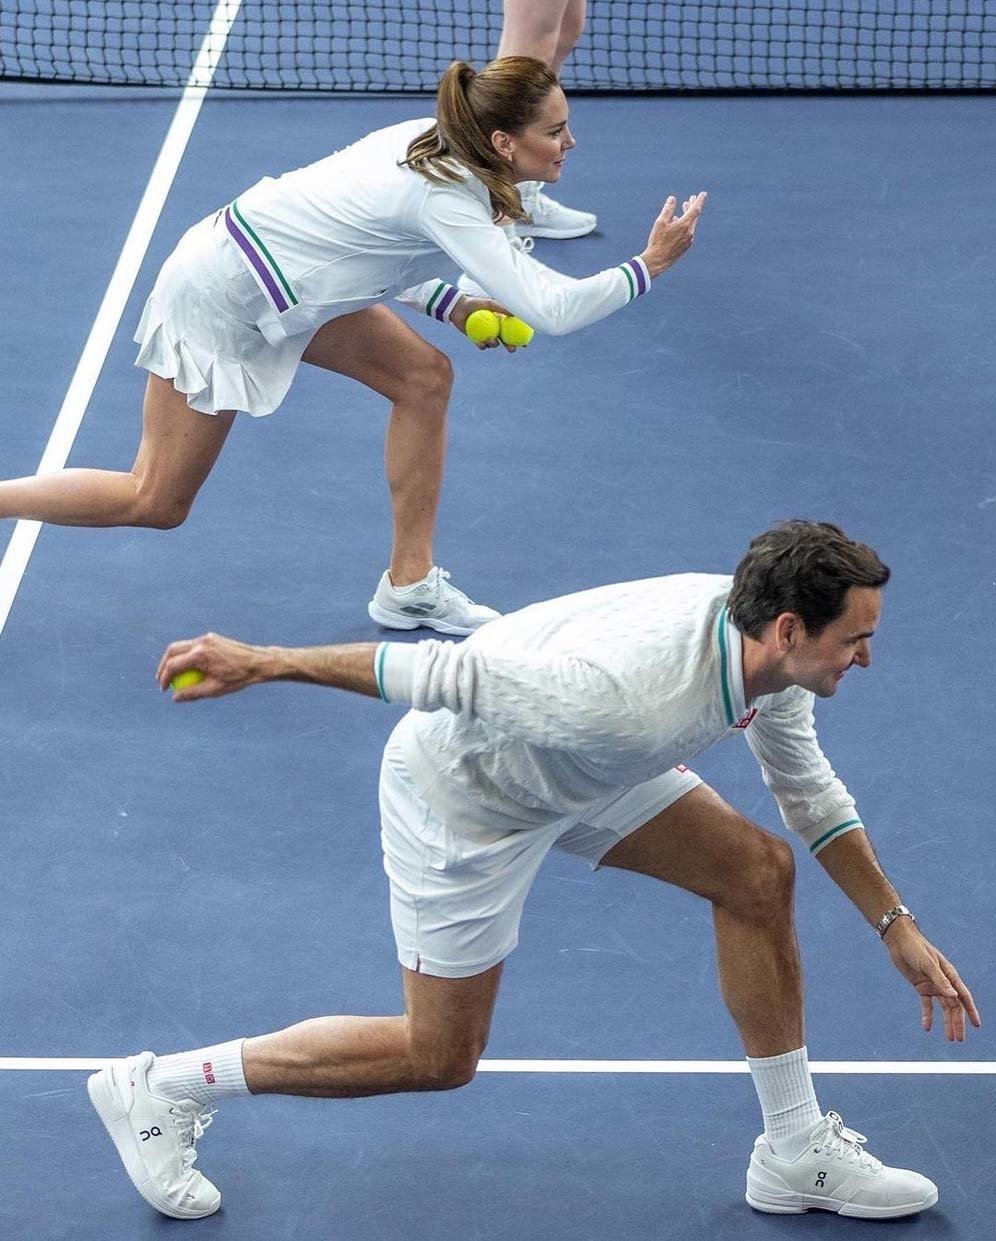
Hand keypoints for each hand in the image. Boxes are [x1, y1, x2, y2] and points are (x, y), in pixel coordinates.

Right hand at [158, 632, 267, 700]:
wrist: (258, 662)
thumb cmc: (238, 678)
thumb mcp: (214, 690)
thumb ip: (193, 693)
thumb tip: (175, 698)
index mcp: (200, 655)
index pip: (173, 665)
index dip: (164, 678)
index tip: (163, 689)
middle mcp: (201, 643)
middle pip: (172, 651)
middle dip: (163, 665)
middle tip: (162, 680)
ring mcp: (206, 638)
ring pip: (181, 646)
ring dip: (173, 659)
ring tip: (173, 675)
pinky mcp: (211, 637)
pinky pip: (193, 645)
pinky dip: (186, 655)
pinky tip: (188, 668)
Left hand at [448, 296, 519, 351]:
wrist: (458, 307)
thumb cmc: (475, 303)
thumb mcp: (489, 304)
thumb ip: (502, 308)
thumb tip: (516, 314)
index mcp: (500, 320)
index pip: (513, 330)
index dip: (521, 337)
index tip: (525, 343)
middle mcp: (494, 328)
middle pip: (506, 340)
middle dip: (511, 347)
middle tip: (512, 349)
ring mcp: (485, 334)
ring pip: (494, 344)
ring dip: (494, 344)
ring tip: (492, 340)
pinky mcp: (476, 339)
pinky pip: (481, 346)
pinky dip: (482, 345)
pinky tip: (482, 343)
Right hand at [640, 192, 706, 278]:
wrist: (657, 261)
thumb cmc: (658, 241)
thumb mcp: (660, 222)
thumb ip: (668, 209)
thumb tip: (672, 199)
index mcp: (684, 225)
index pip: (696, 209)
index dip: (699, 200)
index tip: (703, 194)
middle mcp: (689, 232)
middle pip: (694, 216)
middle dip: (693, 206)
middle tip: (692, 198)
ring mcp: (688, 240)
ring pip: (691, 224)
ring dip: (688, 215)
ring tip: (684, 207)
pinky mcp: (685, 247)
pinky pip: (688, 232)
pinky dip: (685, 224)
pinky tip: (678, 222)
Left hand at [884, 919, 980, 1041]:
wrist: (899, 941)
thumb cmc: (915, 948)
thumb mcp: (927, 963)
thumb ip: (940, 980)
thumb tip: (954, 996)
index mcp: (949, 975)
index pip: (963, 996)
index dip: (971, 1011)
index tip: (976, 1025)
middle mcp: (943, 982)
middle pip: (954, 1006)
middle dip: (957, 1022)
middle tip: (958, 1039)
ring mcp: (933, 985)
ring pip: (943, 1007)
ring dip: (946, 1022)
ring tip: (950, 1037)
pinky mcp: (921, 987)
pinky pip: (927, 1005)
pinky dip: (928, 1015)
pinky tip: (927, 1027)